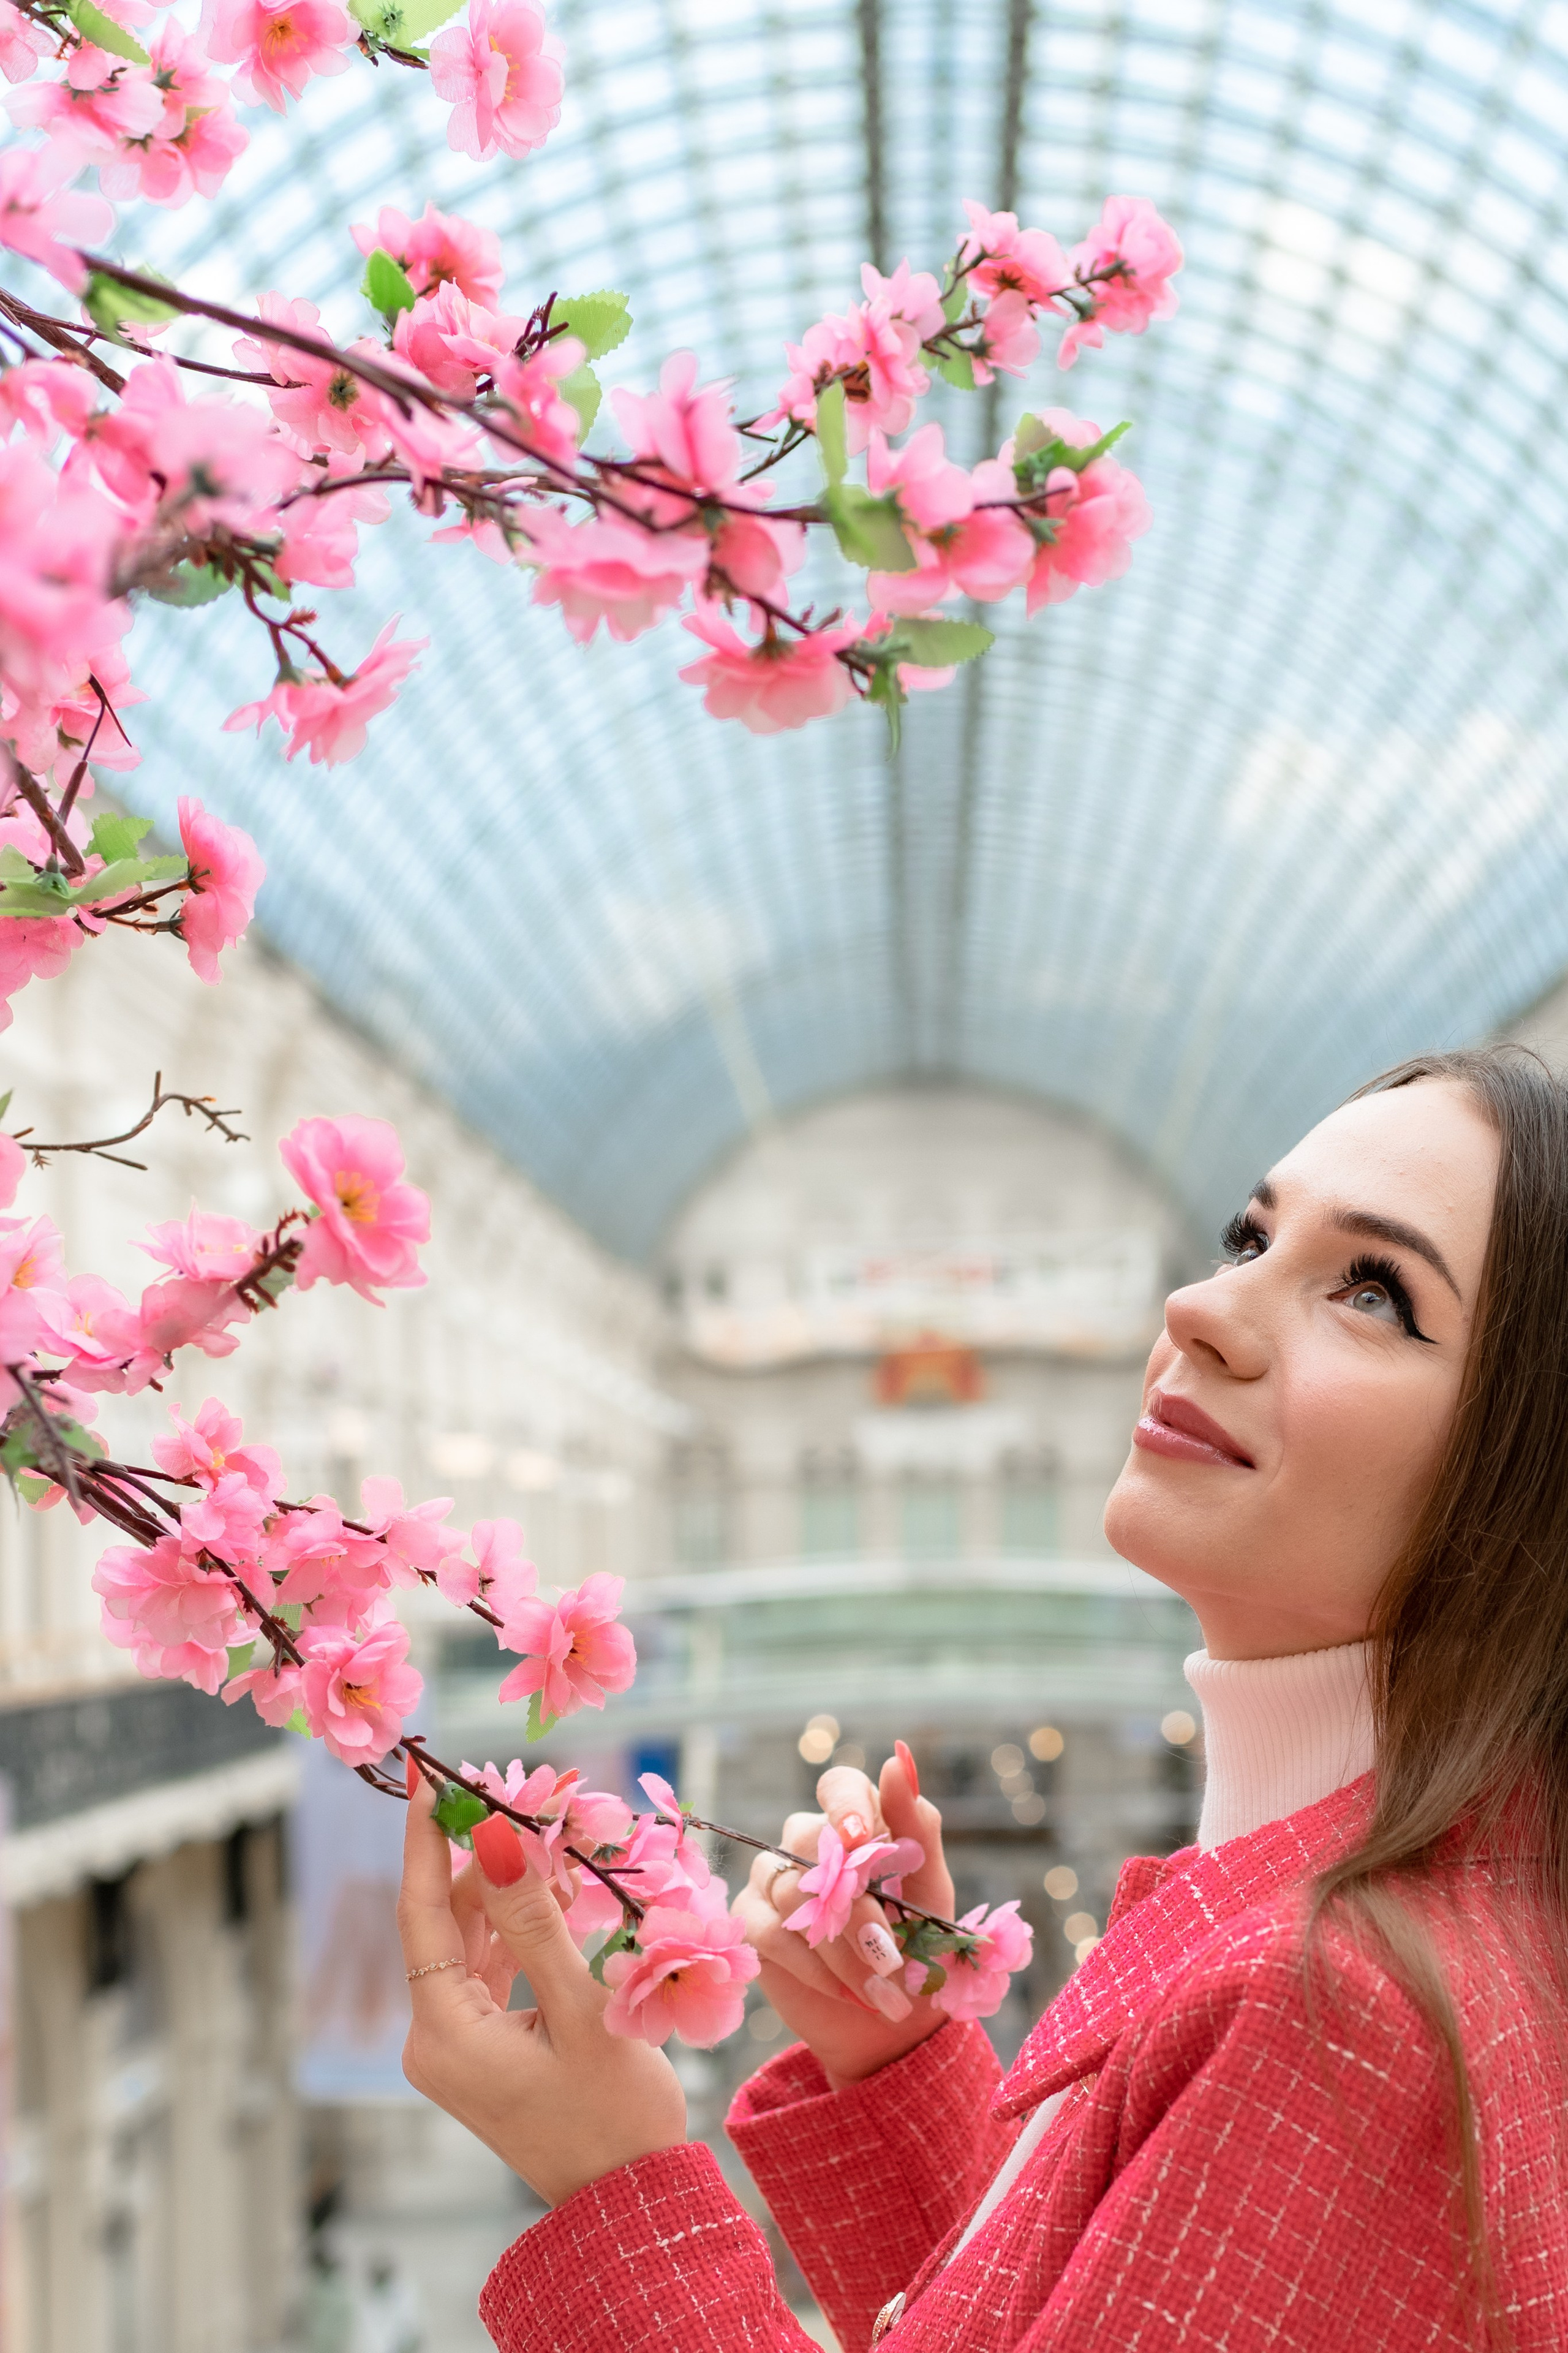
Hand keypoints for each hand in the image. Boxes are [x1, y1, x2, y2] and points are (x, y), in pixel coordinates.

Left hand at [396, 1764, 686, 2206]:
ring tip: (553, 1839)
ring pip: (471, 1941)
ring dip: (507, 1889)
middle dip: (482, 1856)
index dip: (425, 1837)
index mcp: (445, 2034)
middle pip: (446, 1922)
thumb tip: (494, 1838)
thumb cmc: (615, 2116)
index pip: (421, 1912)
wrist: (631, 2206)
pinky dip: (519, 1929)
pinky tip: (559, 1894)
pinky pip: (491, 1969)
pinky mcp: (485, 2050)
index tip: (431, 1771)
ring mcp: (459, 2047)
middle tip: (524, 1796)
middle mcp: (436, 2039)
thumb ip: (535, 1921)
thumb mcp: (582, 2009)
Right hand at [731, 1745, 954, 2088]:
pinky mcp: (755, 1922)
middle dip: (856, 1905)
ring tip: (880, 1987)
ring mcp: (776, 1879)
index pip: (840, 1786)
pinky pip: (771, 1931)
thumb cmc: (920, 1948)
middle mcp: (811, 1842)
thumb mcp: (931, 1891)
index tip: (862, 1837)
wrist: (893, 2023)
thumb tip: (899, 1761)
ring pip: (793, 1892)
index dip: (846, 1804)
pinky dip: (813, 1966)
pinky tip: (846, 1990)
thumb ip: (918, 1827)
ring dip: (842, 1948)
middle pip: (812, 1842)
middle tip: (890, 1955)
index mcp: (861, 1823)